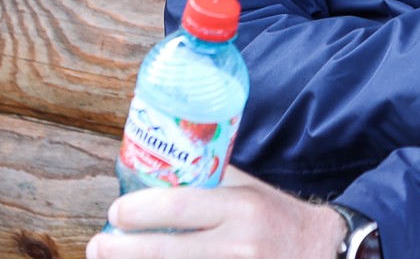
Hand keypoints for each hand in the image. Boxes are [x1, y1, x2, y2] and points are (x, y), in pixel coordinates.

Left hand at [86, 166, 344, 258]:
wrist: (321, 252)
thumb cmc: (275, 216)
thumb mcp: (247, 189)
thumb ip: (207, 181)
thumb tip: (156, 169)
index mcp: (240, 207)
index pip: (177, 207)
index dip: (137, 212)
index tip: (115, 213)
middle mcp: (238, 244)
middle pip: (164, 252)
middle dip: (121, 250)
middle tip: (97, 246)